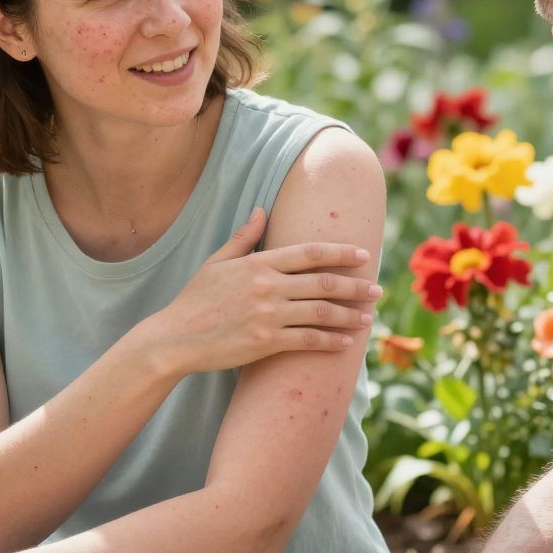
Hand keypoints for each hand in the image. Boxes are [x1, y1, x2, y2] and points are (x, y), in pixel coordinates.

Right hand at [143, 207, 380, 376]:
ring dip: (349, 315)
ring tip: (368, 318)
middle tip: (376, 289)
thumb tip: (261, 209)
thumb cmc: (195, 299)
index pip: (310, 253)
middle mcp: (267, 287)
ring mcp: (268, 315)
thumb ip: (244, 237)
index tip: (363, 255)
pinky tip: (346, 342)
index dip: (341, 253)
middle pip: (323, 283)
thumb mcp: (216, 262)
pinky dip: (330, 341)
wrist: (175, 338)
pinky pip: (307, 340)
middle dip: (355, 286)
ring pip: (320, 313)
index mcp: (258, 263)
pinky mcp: (266, 343)